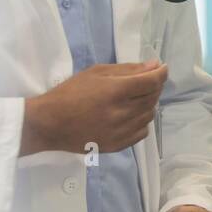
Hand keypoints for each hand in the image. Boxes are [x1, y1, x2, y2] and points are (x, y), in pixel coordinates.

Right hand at [21, 60, 167, 155]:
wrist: (49, 124)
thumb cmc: (70, 93)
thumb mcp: (96, 72)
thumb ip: (127, 69)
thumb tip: (154, 66)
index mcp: (116, 92)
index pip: (151, 82)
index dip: (161, 73)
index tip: (162, 68)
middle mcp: (121, 113)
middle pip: (152, 98)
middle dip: (154, 86)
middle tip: (145, 81)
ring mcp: (120, 132)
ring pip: (149, 115)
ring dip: (148, 104)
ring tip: (134, 98)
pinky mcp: (117, 145)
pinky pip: (142, 132)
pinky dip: (141, 121)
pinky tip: (130, 115)